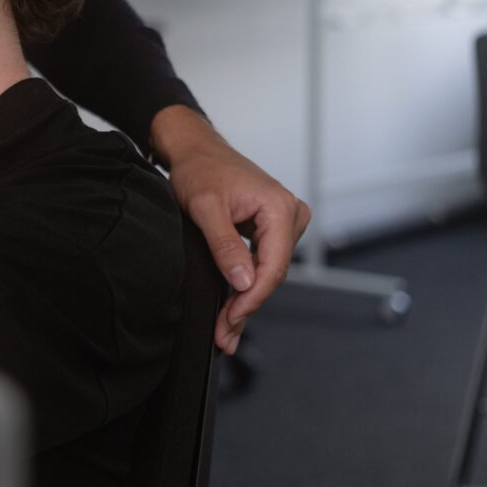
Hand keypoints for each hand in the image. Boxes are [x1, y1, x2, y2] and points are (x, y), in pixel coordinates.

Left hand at [150, 106, 311, 355]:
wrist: (196, 150)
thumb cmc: (200, 170)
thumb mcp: (205, 207)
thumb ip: (225, 245)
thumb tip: (244, 281)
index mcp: (280, 207)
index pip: (273, 266)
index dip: (251, 298)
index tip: (230, 321)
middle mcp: (291, 214)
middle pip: (272, 273)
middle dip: (246, 305)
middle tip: (224, 335)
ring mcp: (285, 222)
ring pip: (268, 272)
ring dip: (246, 299)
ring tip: (226, 329)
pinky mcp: (272, 229)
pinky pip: (263, 263)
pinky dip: (246, 284)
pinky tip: (233, 308)